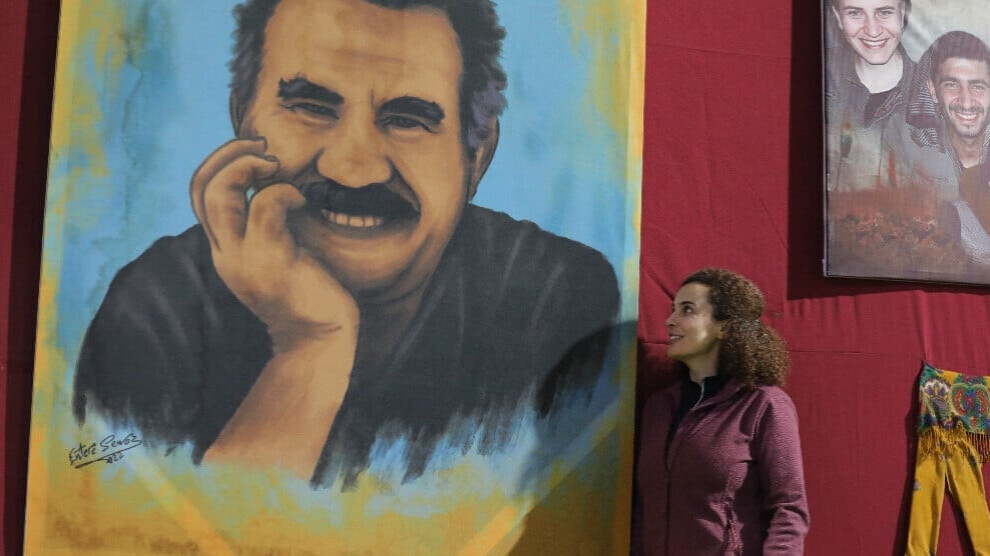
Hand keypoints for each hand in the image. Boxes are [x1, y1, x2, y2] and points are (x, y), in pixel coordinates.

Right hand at [190, 138, 358, 349]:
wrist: (320, 339)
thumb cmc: (309, 291)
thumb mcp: (279, 251)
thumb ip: (267, 221)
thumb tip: (277, 179)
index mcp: (224, 248)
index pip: (199, 193)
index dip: (221, 163)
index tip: (257, 154)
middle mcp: (225, 253)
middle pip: (199, 188)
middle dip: (228, 154)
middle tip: (264, 148)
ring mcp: (244, 259)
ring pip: (217, 194)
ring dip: (244, 165)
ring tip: (275, 164)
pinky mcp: (272, 262)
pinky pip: (266, 207)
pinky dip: (283, 191)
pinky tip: (303, 199)